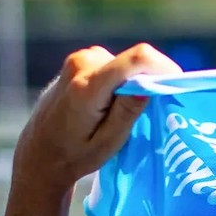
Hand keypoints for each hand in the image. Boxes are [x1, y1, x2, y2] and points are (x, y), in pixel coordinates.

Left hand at [13, 44, 178, 192]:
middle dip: (150, 80)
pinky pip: (113, 64)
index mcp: (87, 87)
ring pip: (125, 62)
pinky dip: (123, 80)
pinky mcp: (78, 62)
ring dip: (136, 82)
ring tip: (128, 112)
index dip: (164, 68)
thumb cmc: (74, 156)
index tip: (176, 88)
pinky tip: (114, 104)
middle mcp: (81, 65)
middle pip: (134, 60)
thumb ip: (128, 111)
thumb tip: (152, 84)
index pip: (136, 59)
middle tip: (153, 110)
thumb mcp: (108, 142)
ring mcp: (78, 60)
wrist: (39, 154)